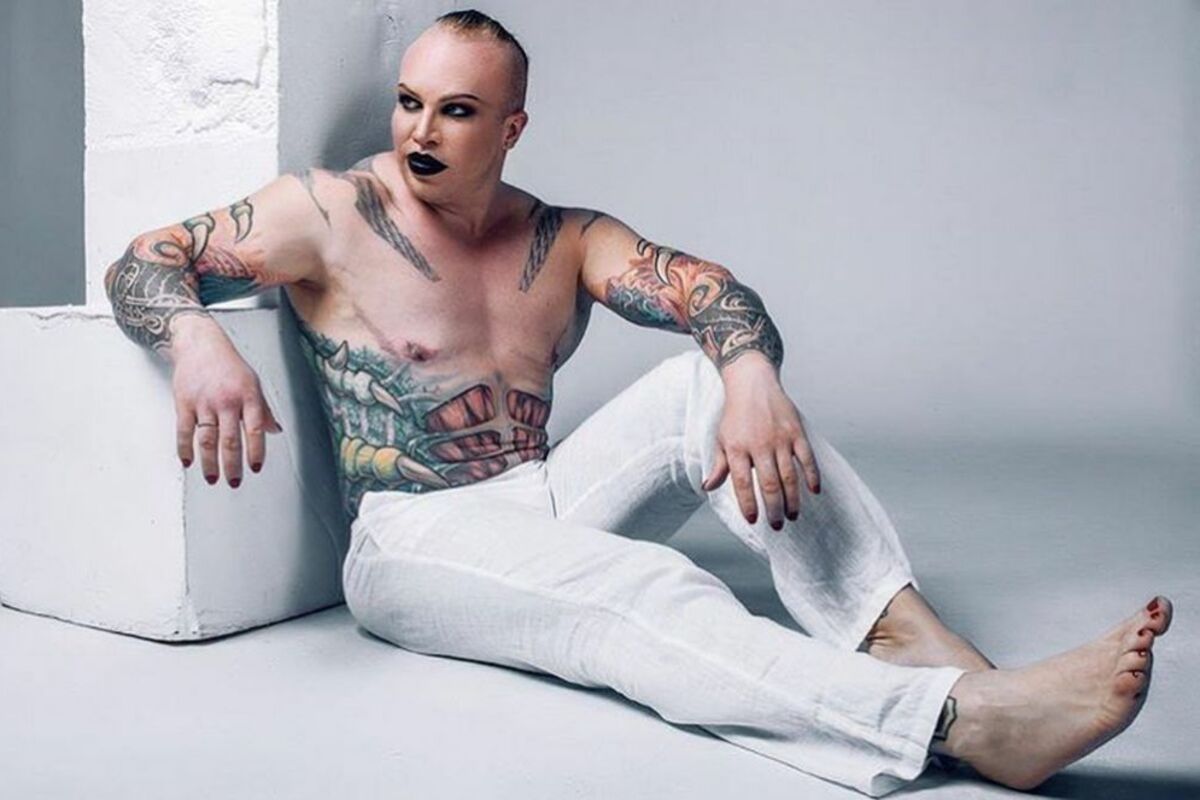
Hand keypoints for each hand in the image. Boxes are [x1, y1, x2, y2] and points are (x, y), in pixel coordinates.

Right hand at [169, 316, 281, 486]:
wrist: (200, 343)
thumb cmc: (229, 364)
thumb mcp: (253, 383)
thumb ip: (263, 410)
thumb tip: (275, 431)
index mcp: (248, 396)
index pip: (255, 430)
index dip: (256, 451)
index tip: (255, 469)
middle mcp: (227, 401)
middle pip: (230, 440)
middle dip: (232, 465)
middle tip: (234, 482)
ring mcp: (204, 402)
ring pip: (207, 439)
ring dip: (210, 463)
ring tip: (213, 479)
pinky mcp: (184, 402)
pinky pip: (184, 430)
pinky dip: (185, 449)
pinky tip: (188, 462)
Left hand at [700, 362, 820, 528]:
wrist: (752, 382)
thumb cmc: (735, 414)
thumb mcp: (721, 439)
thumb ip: (718, 465)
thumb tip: (708, 487)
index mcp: (738, 448)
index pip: (742, 483)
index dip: (748, 504)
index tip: (753, 520)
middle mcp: (759, 445)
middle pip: (768, 484)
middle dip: (774, 509)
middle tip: (777, 525)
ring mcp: (780, 438)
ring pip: (789, 476)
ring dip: (793, 499)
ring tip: (793, 515)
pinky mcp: (796, 432)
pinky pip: (807, 458)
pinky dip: (812, 476)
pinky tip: (814, 491)